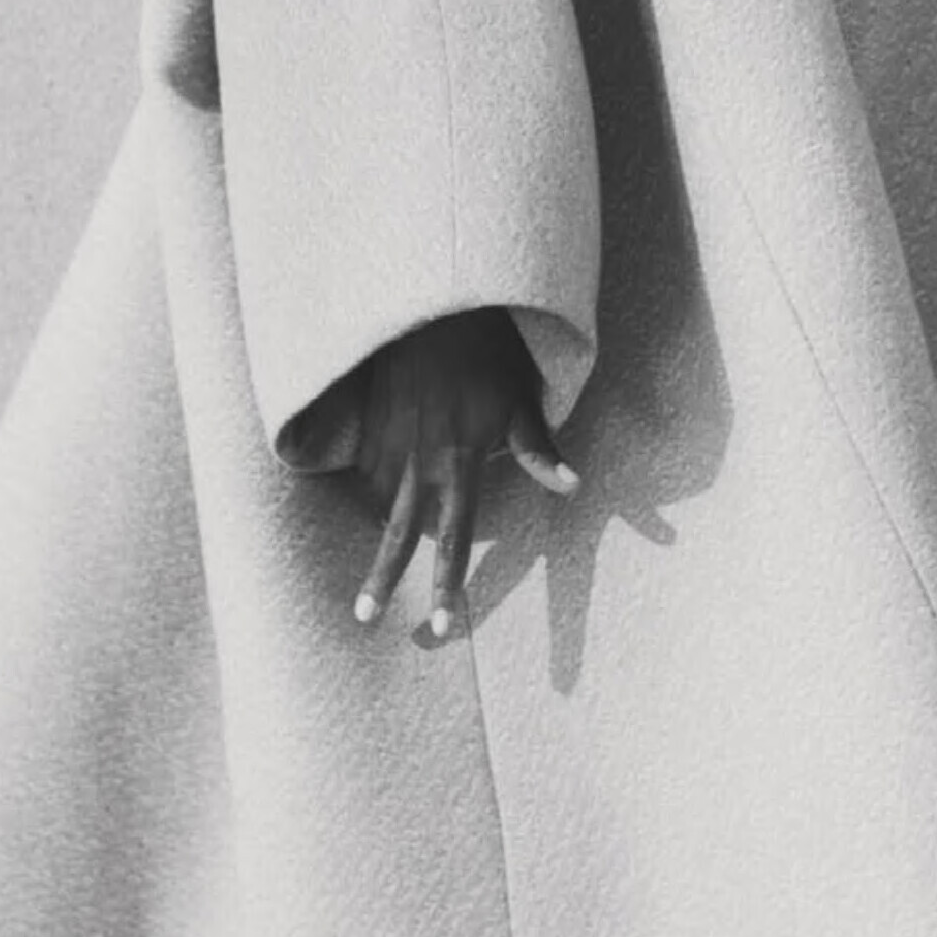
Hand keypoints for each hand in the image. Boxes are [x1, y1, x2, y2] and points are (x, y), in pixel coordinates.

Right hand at [350, 308, 576, 637]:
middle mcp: (418, 465)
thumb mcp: (521, 405)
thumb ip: (539, 450)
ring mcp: (386, 447)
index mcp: (460, 467)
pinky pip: (363, 472)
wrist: (433, 313)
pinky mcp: (365, 429)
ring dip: (378, 527)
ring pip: (374, 504)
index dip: (449, 584)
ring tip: (382, 543)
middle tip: (366, 618)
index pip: (455, 541)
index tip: (444, 623)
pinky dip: (371, 483)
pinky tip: (382, 481)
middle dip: (381, 580)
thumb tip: (574, 486)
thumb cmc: (487, 360)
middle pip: (395, 537)